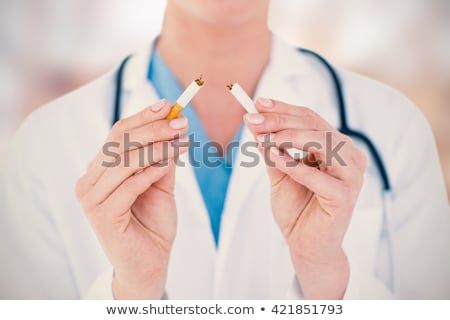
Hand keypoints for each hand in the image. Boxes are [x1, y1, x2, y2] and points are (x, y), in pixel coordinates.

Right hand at [75, 100, 188, 298]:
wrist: (150, 264)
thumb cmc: (153, 223)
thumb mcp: (160, 184)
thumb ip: (162, 158)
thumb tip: (174, 127)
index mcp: (98, 171)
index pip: (117, 135)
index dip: (142, 118)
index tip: (168, 105)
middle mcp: (88, 182)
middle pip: (118, 144)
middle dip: (153, 129)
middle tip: (181, 122)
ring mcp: (91, 201)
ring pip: (123, 162)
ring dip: (155, 148)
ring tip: (180, 142)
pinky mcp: (102, 217)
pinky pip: (128, 186)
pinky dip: (150, 172)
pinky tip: (168, 165)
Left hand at [245, 98, 366, 298]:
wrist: (305, 245)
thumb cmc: (296, 208)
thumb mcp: (279, 172)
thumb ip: (271, 148)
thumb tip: (255, 122)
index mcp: (337, 147)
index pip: (310, 118)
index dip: (283, 109)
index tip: (258, 102)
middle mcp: (350, 156)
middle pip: (314, 126)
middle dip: (279, 121)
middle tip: (251, 119)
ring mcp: (352, 176)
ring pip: (321, 143)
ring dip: (287, 137)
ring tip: (261, 138)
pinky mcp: (345, 196)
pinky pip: (317, 176)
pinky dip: (293, 165)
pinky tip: (272, 157)